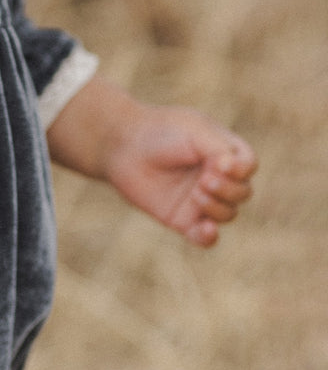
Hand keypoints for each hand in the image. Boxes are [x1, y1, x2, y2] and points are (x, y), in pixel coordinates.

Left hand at [102, 103, 256, 246]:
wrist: (121, 145)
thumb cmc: (159, 132)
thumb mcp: (195, 131)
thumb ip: (221, 149)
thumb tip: (234, 172)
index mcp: (222, 151)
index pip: (248, 165)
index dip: (241, 170)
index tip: (220, 164)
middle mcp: (215, 176)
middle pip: (242, 193)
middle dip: (228, 190)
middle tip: (204, 180)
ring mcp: (200, 199)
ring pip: (228, 214)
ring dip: (217, 207)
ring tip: (195, 195)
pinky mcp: (182, 218)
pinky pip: (205, 238)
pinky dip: (210, 237)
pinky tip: (205, 229)